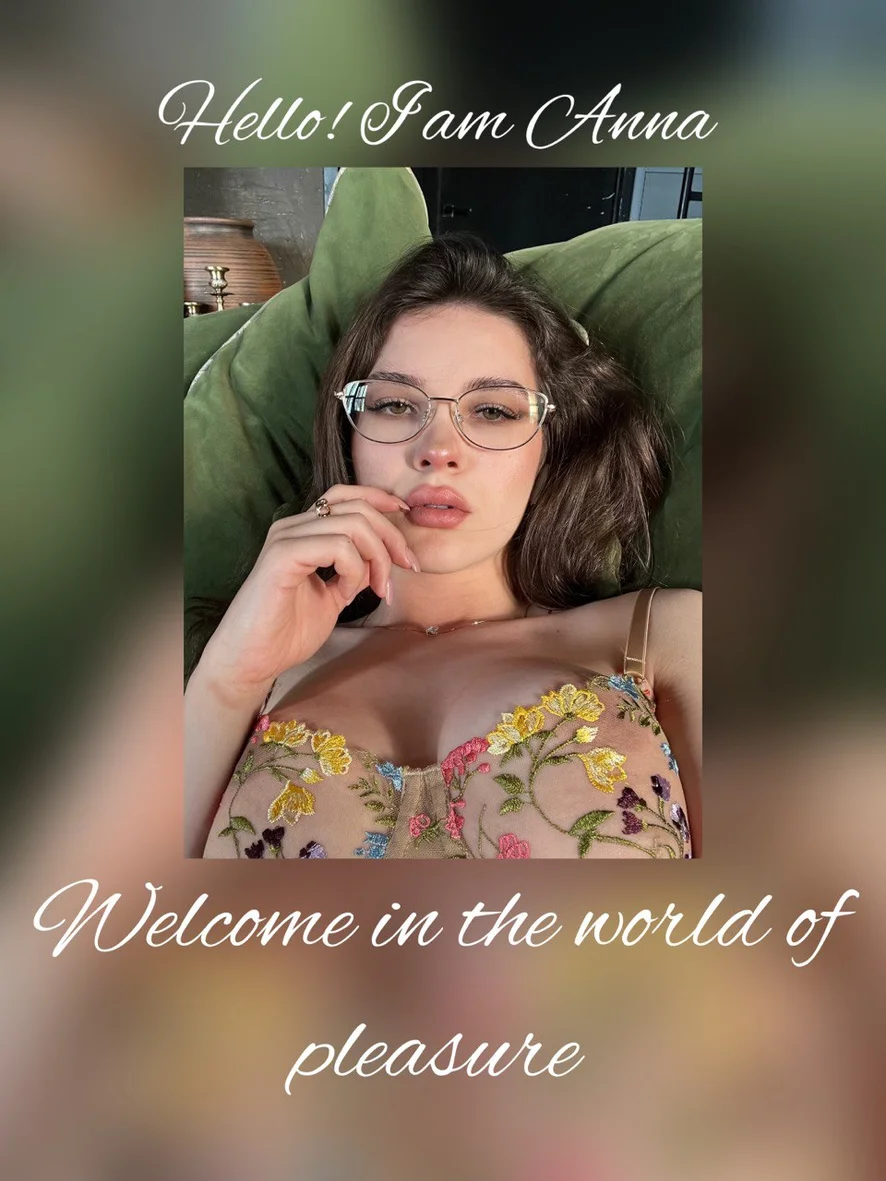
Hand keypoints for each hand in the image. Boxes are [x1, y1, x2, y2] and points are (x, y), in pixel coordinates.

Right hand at [194, 485, 417, 705]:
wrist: (251, 661)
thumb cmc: (285, 633)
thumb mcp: (333, 597)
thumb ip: (354, 573)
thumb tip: (380, 558)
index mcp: (303, 532)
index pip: (346, 495)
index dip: (381, 500)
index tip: (406, 520)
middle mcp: (293, 527)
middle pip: (358, 507)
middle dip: (392, 537)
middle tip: (406, 568)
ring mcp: (286, 539)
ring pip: (353, 524)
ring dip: (377, 557)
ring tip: (378, 589)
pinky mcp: (282, 556)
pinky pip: (337, 546)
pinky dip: (353, 568)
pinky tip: (346, 591)